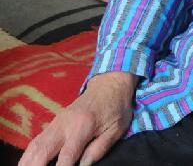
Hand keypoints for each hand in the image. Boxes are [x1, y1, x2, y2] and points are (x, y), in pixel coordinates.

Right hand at [19, 71, 136, 165]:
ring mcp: (56, 122)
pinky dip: (28, 155)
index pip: (67, 155)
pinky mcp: (53, 123)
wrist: (109, 84)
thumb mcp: (116, 128)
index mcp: (83, 125)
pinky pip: (36, 141)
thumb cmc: (116, 107)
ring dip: (27, 162)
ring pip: (34, 146)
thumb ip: (99, 148)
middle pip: (42, 150)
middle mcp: (65, 124)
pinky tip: (27, 164)